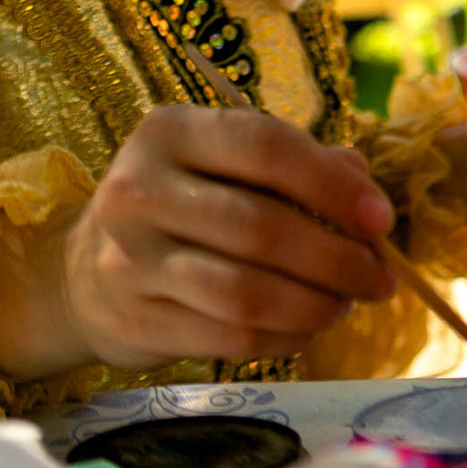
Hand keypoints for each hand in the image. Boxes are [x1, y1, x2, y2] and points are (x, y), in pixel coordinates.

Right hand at [0, 106, 394, 377]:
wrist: (85, 273)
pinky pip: (229, 335)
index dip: (333, 185)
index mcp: (171, 132)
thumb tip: (367, 196)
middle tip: (380, 278)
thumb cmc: (184, 204)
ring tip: (347, 303)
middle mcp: (140, 190)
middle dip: (337, 257)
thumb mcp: (228, 162)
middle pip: (261, 227)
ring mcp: (131, 261)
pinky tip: (308, 327)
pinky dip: (285, 336)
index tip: (381, 219)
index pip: (265, 148)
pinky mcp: (136, 322)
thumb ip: (301, 165)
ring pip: (246, 292)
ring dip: (315, 304)